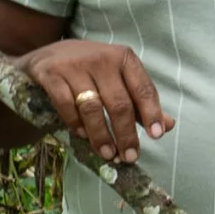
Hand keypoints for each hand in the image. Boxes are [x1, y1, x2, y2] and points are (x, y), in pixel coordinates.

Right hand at [16, 39, 172, 162]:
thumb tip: (168, 126)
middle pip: (119, 103)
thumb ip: (141, 103)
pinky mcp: (51, 73)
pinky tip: (82, 135)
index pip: (143, 88)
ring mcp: (74, 65)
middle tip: (129, 156)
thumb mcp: (118, 80)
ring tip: (107, 153)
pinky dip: (75, 123)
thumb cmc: (90, 72)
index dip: (152, 113)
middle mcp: (101, 58)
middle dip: (126, 133)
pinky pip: (66, 104)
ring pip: (93, 106)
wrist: (46, 57)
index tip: (157, 136)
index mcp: (123, 58)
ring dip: (101, 134)